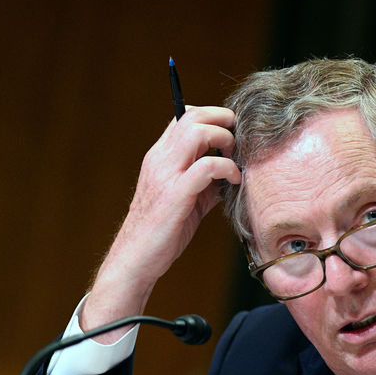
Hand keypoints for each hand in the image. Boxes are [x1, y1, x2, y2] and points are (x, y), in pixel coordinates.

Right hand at [82, 106, 240, 340]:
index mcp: (160, 156)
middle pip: (193, 115)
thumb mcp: (187, 197)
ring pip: (198, 131)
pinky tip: (234, 181)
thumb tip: (232, 170)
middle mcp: (160, 158)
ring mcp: (166, 174)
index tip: (231, 136)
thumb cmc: (162, 231)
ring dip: (225, 139)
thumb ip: (205, 180)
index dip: (212, 118)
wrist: (136, 259)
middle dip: (223, 120)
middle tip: (238, 142)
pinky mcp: (176, 194)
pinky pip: (207, 166)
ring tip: (236, 159)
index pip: (184, 116)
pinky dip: (228, 168)